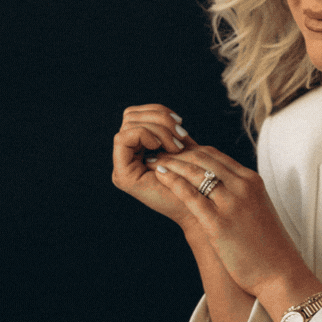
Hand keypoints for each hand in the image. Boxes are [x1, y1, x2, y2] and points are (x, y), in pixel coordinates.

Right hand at [112, 104, 197, 224]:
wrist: (200, 209)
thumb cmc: (195, 181)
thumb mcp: (183, 149)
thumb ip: (171, 131)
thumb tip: (167, 115)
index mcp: (139, 148)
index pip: (137, 114)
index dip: (159, 112)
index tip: (181, 126)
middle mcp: (127, 156)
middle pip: (130, 115)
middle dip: (159, 119)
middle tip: (180, 136)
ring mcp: (122, 166)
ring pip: (128, 124)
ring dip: (157, 129)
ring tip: (175, 146)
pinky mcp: (122, 175)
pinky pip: (123, 139)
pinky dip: (144, 135)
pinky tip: (161, 148)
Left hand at [147, 144, 313, 301]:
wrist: (279, 273)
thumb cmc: (268, 246)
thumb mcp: (258, 209)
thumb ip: (240, 194)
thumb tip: (219, 187)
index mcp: (252, 181)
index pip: (215, 155)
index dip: (190, 151)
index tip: (173, 154)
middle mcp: (243, 186)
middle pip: (203, 158)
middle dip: (176, 153)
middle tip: (157, 153)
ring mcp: (231, 203)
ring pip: (194, 172)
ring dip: (170, 164)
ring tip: (154, 163)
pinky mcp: (219, 223)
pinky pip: (190, 195)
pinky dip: (173, 182)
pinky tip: (160, 178)